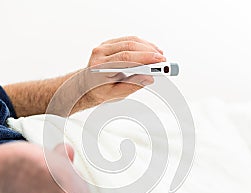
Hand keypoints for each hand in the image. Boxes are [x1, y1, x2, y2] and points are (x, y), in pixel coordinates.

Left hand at [46, 36, 166, 116]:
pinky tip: (151, 50)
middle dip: (149, 52)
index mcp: (100, 67)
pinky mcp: (109, 43)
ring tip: (160, 55)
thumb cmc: (100, 91)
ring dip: (147, 47)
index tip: (159, 61)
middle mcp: (99, 53)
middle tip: (164, 60)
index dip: (145, 58)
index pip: (125, 58)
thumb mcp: (116, 94)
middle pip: (129, 47)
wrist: (86, 85)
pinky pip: (128, 40)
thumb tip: (149, 78)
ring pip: (130, 41)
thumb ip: (132, 85)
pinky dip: (142, 44)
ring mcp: (103, 46)